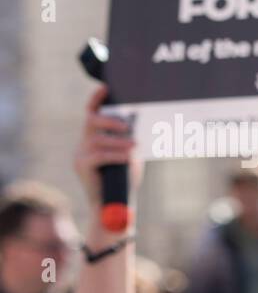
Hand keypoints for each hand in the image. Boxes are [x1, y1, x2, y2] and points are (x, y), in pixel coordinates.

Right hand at [74, 85, 141, 210]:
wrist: (112, 205)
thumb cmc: (123, 179)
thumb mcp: (129, 156)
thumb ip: (131, 141)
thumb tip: (143, 125)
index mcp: (94, 138)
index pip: (91, 113)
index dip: (96, 99)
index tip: (105, 87)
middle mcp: (84, 143)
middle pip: (91, 121)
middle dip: (110, 120)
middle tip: (127, 126)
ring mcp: (80, 154)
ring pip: (97, 139)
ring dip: (118, 141)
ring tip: (134, 146)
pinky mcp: (81, 166)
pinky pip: (99, 155)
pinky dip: (116, 154)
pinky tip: (128, 157)